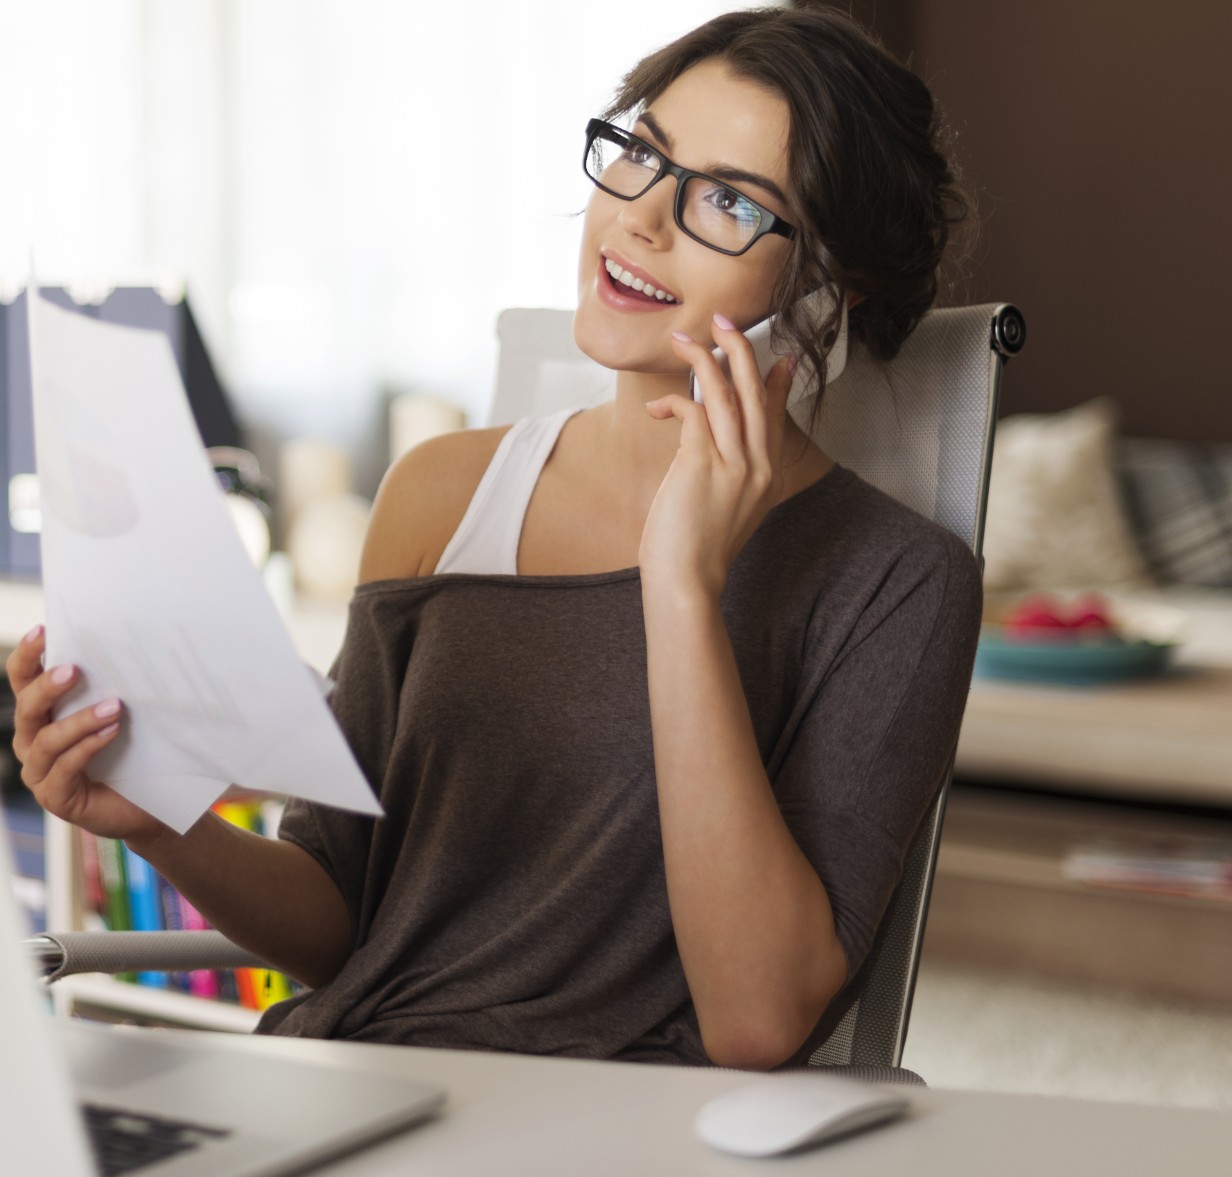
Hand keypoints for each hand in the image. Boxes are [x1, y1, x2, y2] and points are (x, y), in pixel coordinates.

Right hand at [5, 625, 165, 844]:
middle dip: (47, 687)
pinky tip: (112, 732)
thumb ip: (109, 689)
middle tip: (73, 670)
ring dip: (80, 720)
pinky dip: (88, 746)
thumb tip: (128, 648)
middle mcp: (31, 741)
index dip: (27, 656)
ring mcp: (39, 771)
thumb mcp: (118, 715)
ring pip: (47, 740)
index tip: (43, 630)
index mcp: (41, 715)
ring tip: (114, 706)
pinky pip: (65, 767)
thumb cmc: (130, 753)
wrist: (148, 803)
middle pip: (27, 708)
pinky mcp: (55, 796)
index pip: (22, 680)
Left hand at [639, 313, 795, 597]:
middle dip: (740, 349)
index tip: (778, 356)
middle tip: (723, 321)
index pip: (777, 416)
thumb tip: (713, 447)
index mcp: (767, 476)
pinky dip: (674, 402)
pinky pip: (694, 411)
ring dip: (704, 358)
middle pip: (756, 391)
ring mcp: (735, 464)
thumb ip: (729, 475)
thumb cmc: (696, 550)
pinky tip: (656, 409)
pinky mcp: (703, 464)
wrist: (687, 582)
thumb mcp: (724, 509)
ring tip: (684, 339)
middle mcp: (758, 466)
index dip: (776, 382)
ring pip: (727, 392)